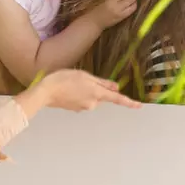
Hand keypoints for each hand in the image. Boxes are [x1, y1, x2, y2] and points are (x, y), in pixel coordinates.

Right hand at [16, 69, 141, 117]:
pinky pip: (82, 99)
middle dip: (95, 87)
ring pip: (91, 96)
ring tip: (71, 82)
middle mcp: (93, 104)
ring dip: (85, 89)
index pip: (117, 99)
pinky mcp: (75, 109)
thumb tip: (116, 87)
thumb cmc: (64, 80)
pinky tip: (67, 88)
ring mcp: (83, 107)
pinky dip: (77, 93)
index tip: (139, 106)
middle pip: (100, 94)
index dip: (129, 102)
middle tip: (80, 78)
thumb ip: (102, 82)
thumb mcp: (84, 76)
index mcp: (97, 94)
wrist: (45, 92)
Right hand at [88, 0, 140, 28]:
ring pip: (132, 6)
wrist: (92, 23)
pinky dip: (133, 6)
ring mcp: (120, 14)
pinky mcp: (121, 19)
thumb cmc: (91, 9)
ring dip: (136, 0)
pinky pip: (131, 11)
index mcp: (110, 1)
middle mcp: (117, 7)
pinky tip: (133, 3)